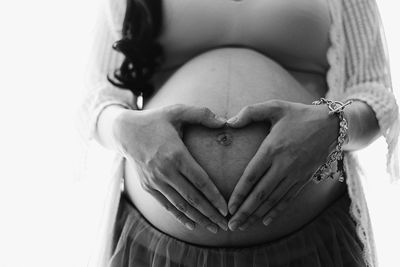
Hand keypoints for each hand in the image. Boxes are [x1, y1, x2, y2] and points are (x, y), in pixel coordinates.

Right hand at [113, 104, 228, 232]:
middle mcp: (165, 171)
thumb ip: (201, 114)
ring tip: (213, 227)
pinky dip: (180, 217)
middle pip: (192, 198)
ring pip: (180, 205)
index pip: (200, 181)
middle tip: (226, 225)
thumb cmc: (156, 120)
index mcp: (176, 154)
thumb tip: (224, 121)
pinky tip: (193, 225)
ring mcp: (155, 181)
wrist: (125, 131)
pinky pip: (166, 205)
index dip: (215, 197)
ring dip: (198, 218)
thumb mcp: (177, 111)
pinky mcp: (148, 186)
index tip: (227, 209)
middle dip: (210, 213)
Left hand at [226, 100, 338, 230]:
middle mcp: (284, 165)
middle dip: (245, 212)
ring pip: (273, 200)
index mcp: (272, 148)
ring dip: (257, 215)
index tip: (228, 207)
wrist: (332, 125)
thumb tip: (228, 122)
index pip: (251, 176)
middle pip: (261, 194)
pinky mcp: (304, 178)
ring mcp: (295, 174)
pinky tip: (266, 221)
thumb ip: (250, 112)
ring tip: (243, 227)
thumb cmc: (299, 114)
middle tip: (231, 227)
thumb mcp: (275, 107)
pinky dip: (277, 211)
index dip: (239, 194)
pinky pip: (288, 199)